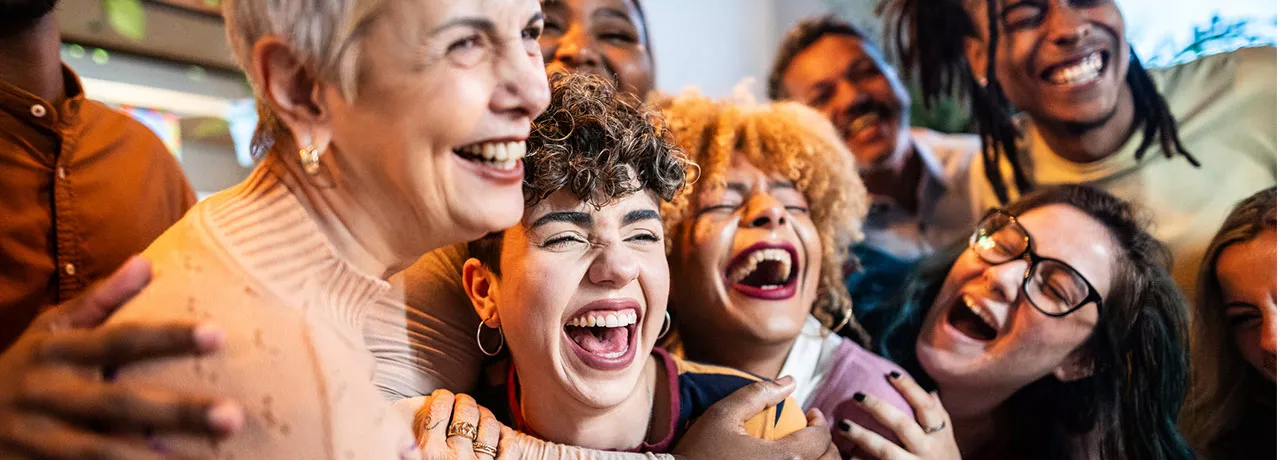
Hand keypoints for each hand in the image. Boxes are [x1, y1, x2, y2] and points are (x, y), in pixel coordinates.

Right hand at [0, 256, 243, 459]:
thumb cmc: (21, 371)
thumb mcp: (47, 332)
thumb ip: (97, 302)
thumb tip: (145, 263)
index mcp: (54, 353)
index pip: (119, 340)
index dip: (167, 337)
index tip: (217, 334)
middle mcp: (46, 397)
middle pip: (120, 405)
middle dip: (178, 413)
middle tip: (233, 417)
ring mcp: (36, 441)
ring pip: (100, 454)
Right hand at [414, 389, 507, 459]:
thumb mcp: (414, 457)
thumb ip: (419, 436)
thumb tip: (422, 407)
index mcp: (429, 452)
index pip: (439, 408)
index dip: (443, 396)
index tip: (443, 396)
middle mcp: (456, 456)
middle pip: (466, 412)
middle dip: (465, 401)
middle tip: (462, 401)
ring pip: (489, 424)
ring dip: (485, 414)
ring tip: (479, 414)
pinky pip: (509, 445)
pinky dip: (505, 434)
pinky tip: (499, 432)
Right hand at [674, 376, 838, 459]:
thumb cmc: (700, 451)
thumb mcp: (723, 414)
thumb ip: (758, 393)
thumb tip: (790, 381)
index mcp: (783, 458)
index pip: (820, 439)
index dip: (821, 422)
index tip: (812, 413)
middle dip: (826, 444)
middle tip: (812, 432)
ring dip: (819, 459)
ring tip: (806, 450)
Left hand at [836, 372, 959, 459]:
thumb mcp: (946, 439)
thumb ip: (938, 416)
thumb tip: (930, 391)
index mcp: (939, 435)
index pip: (926, 406)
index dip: (910, 388)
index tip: (890, 373)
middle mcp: (927, 449)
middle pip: (902, 425)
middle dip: (879, 408)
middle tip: (857, 395)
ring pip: (886, 450)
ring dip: (863, 436)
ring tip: (843, 425)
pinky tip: (847, 455)